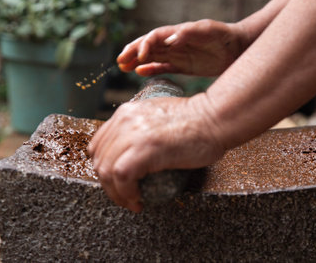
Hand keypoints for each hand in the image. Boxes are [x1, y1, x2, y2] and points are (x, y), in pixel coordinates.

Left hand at [87, 95, 224, 211]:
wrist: (215, 118)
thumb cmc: (198, 121)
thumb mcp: (159, 116)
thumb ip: (142, 126)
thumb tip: (136, 149)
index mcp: (127, 112)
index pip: (99, 144)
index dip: (104, 166)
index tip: (117, 181)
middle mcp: (125, 120)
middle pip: (100, 159)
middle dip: (108, 184)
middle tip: (125, 196)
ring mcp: (133, 134)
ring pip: (106, 171)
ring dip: (116, 193)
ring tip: (132, 202)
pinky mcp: (144, 149)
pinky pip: (121, 177)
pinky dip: (126, 194)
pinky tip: (138, 200)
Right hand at [117, 19, 246, 75]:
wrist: (237, 48)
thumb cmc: (224, 36)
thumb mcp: (208, 31)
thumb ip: (188, 33)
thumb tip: (169, 39)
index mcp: (178, 32)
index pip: (155, 37)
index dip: (144, 45)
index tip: (138, 56)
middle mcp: (174, 42)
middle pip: (148, 46)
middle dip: (133, 52)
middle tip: (119, 60)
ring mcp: (178, 54)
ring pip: (152, 57)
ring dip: (137, 61)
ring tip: (123, 67)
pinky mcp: (183, 65)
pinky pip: (163, 67)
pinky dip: (151, 70)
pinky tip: (140, 73)